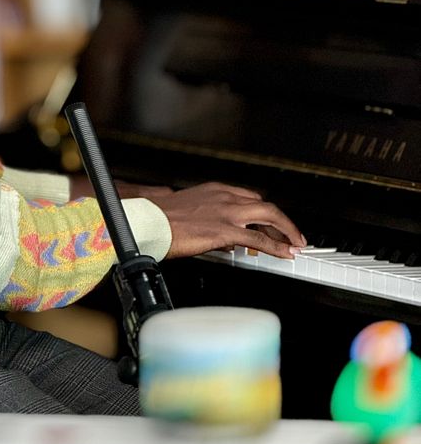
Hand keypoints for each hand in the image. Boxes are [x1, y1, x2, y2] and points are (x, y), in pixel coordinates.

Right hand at [70, 176, 304, 259]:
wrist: (148, 222)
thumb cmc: (160, 219)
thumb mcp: (190, 211)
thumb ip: (210, 219)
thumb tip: (224, 238)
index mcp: (215, 190)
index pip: (250, 197)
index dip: (265, 212)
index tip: (272, 222)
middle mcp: (224, 196)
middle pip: (264, 204)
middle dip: (283, 220)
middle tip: (293, 234)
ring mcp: (226, 212)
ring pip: (268, 216)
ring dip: (286, 231)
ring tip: (295, 244)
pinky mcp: (224, 230)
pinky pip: (259, 239)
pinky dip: (276, 246)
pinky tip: (285, 253)